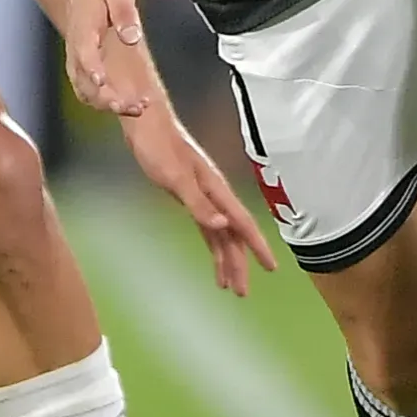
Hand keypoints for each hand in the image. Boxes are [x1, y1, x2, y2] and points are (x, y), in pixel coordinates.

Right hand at [58, 0, 158, 116]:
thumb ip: (123, 13)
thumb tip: (130, 35)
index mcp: (82, 28)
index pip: (83, 51)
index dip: (90, 66)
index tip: (100, 79)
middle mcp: (77, 50)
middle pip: (83, 79)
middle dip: (102, 96)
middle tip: (125, 105)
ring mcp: (80, 63)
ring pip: (87, 91)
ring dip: (108, 104)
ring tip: (136, 109)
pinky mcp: (88, 71)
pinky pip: (94, 93)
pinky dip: (111, 103)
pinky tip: (135, 106)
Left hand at [120, 105, 276, 295]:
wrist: (144, 123)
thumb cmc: (159, 145)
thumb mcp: (175, 177)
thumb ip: (198, 203)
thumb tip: (222, 227)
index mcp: (215, 189)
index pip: (241, 223)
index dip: (257, 246)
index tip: (271, 268)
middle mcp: (213, 194)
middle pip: (233, 235)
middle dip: (239, 264)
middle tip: (243, 293)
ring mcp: (202, 196)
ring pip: (221, 235)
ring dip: (226, 260)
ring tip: (229, 287)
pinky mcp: (189, 196)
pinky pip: (207, 229)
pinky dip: (212, 247)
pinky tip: (213, 261)